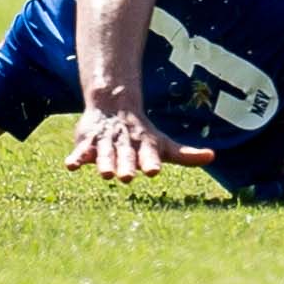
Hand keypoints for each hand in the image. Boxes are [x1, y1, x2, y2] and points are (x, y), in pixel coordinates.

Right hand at [63, 104, 215, 182]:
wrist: (113, 107)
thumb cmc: (142, 135)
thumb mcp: (163, 145)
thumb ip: (186, 155)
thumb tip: (213, 156)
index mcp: (144, 145)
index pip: (149, 155)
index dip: (150, 162)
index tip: (153, 171)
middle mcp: (125, 143)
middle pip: (125, 155)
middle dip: (126, 165)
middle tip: (127, 177)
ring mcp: (105, 142)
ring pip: (105, 153)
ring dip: (105, 162)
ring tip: (106, 174)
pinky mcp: (87, 143)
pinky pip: (80, 151)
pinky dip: (76, 157)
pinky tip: (71, 165)